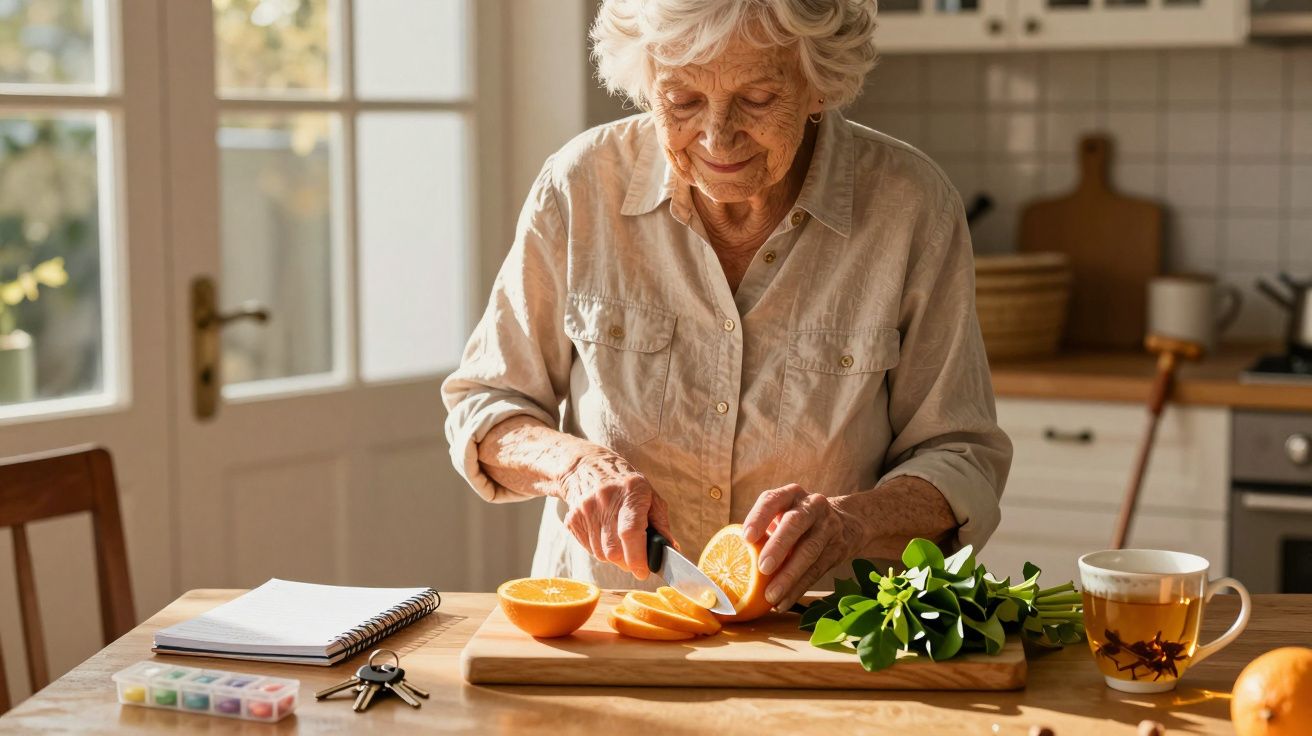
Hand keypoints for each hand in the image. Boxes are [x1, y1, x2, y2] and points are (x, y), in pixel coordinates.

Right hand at [557, 449, 676, 579]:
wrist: (589, 468)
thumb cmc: (627, 487)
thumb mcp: (650, 497)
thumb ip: (661, 525)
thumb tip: (670, 552)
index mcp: (631, 490)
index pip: (631, 532)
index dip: (638, 558)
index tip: (644, 571)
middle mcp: (605, 499)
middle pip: (614, 550)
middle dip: (628, 563)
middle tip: (636, 560)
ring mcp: (585, 509)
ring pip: (601, 554)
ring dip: (615, 557)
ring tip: (620, 541)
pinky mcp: (572, 519)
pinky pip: (589, 550)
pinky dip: (601, 551)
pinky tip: (605, 535)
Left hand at [741, 484, 866, 610]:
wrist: (846, 523)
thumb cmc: (799, 521)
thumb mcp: (784, 513)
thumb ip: (764, 528)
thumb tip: (732, 556)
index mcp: (791, 494)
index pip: (773, 500)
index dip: (759, 517)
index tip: (746, 538)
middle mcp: (812, 506)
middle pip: (795, 524)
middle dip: (778, 546)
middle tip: (762, 568)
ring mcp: (828, 527)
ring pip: (809, 551)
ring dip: (788, 576)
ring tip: (770, 595)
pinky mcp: (837, 549)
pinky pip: (816, 571)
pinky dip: (797, 589)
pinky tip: (782, 602)